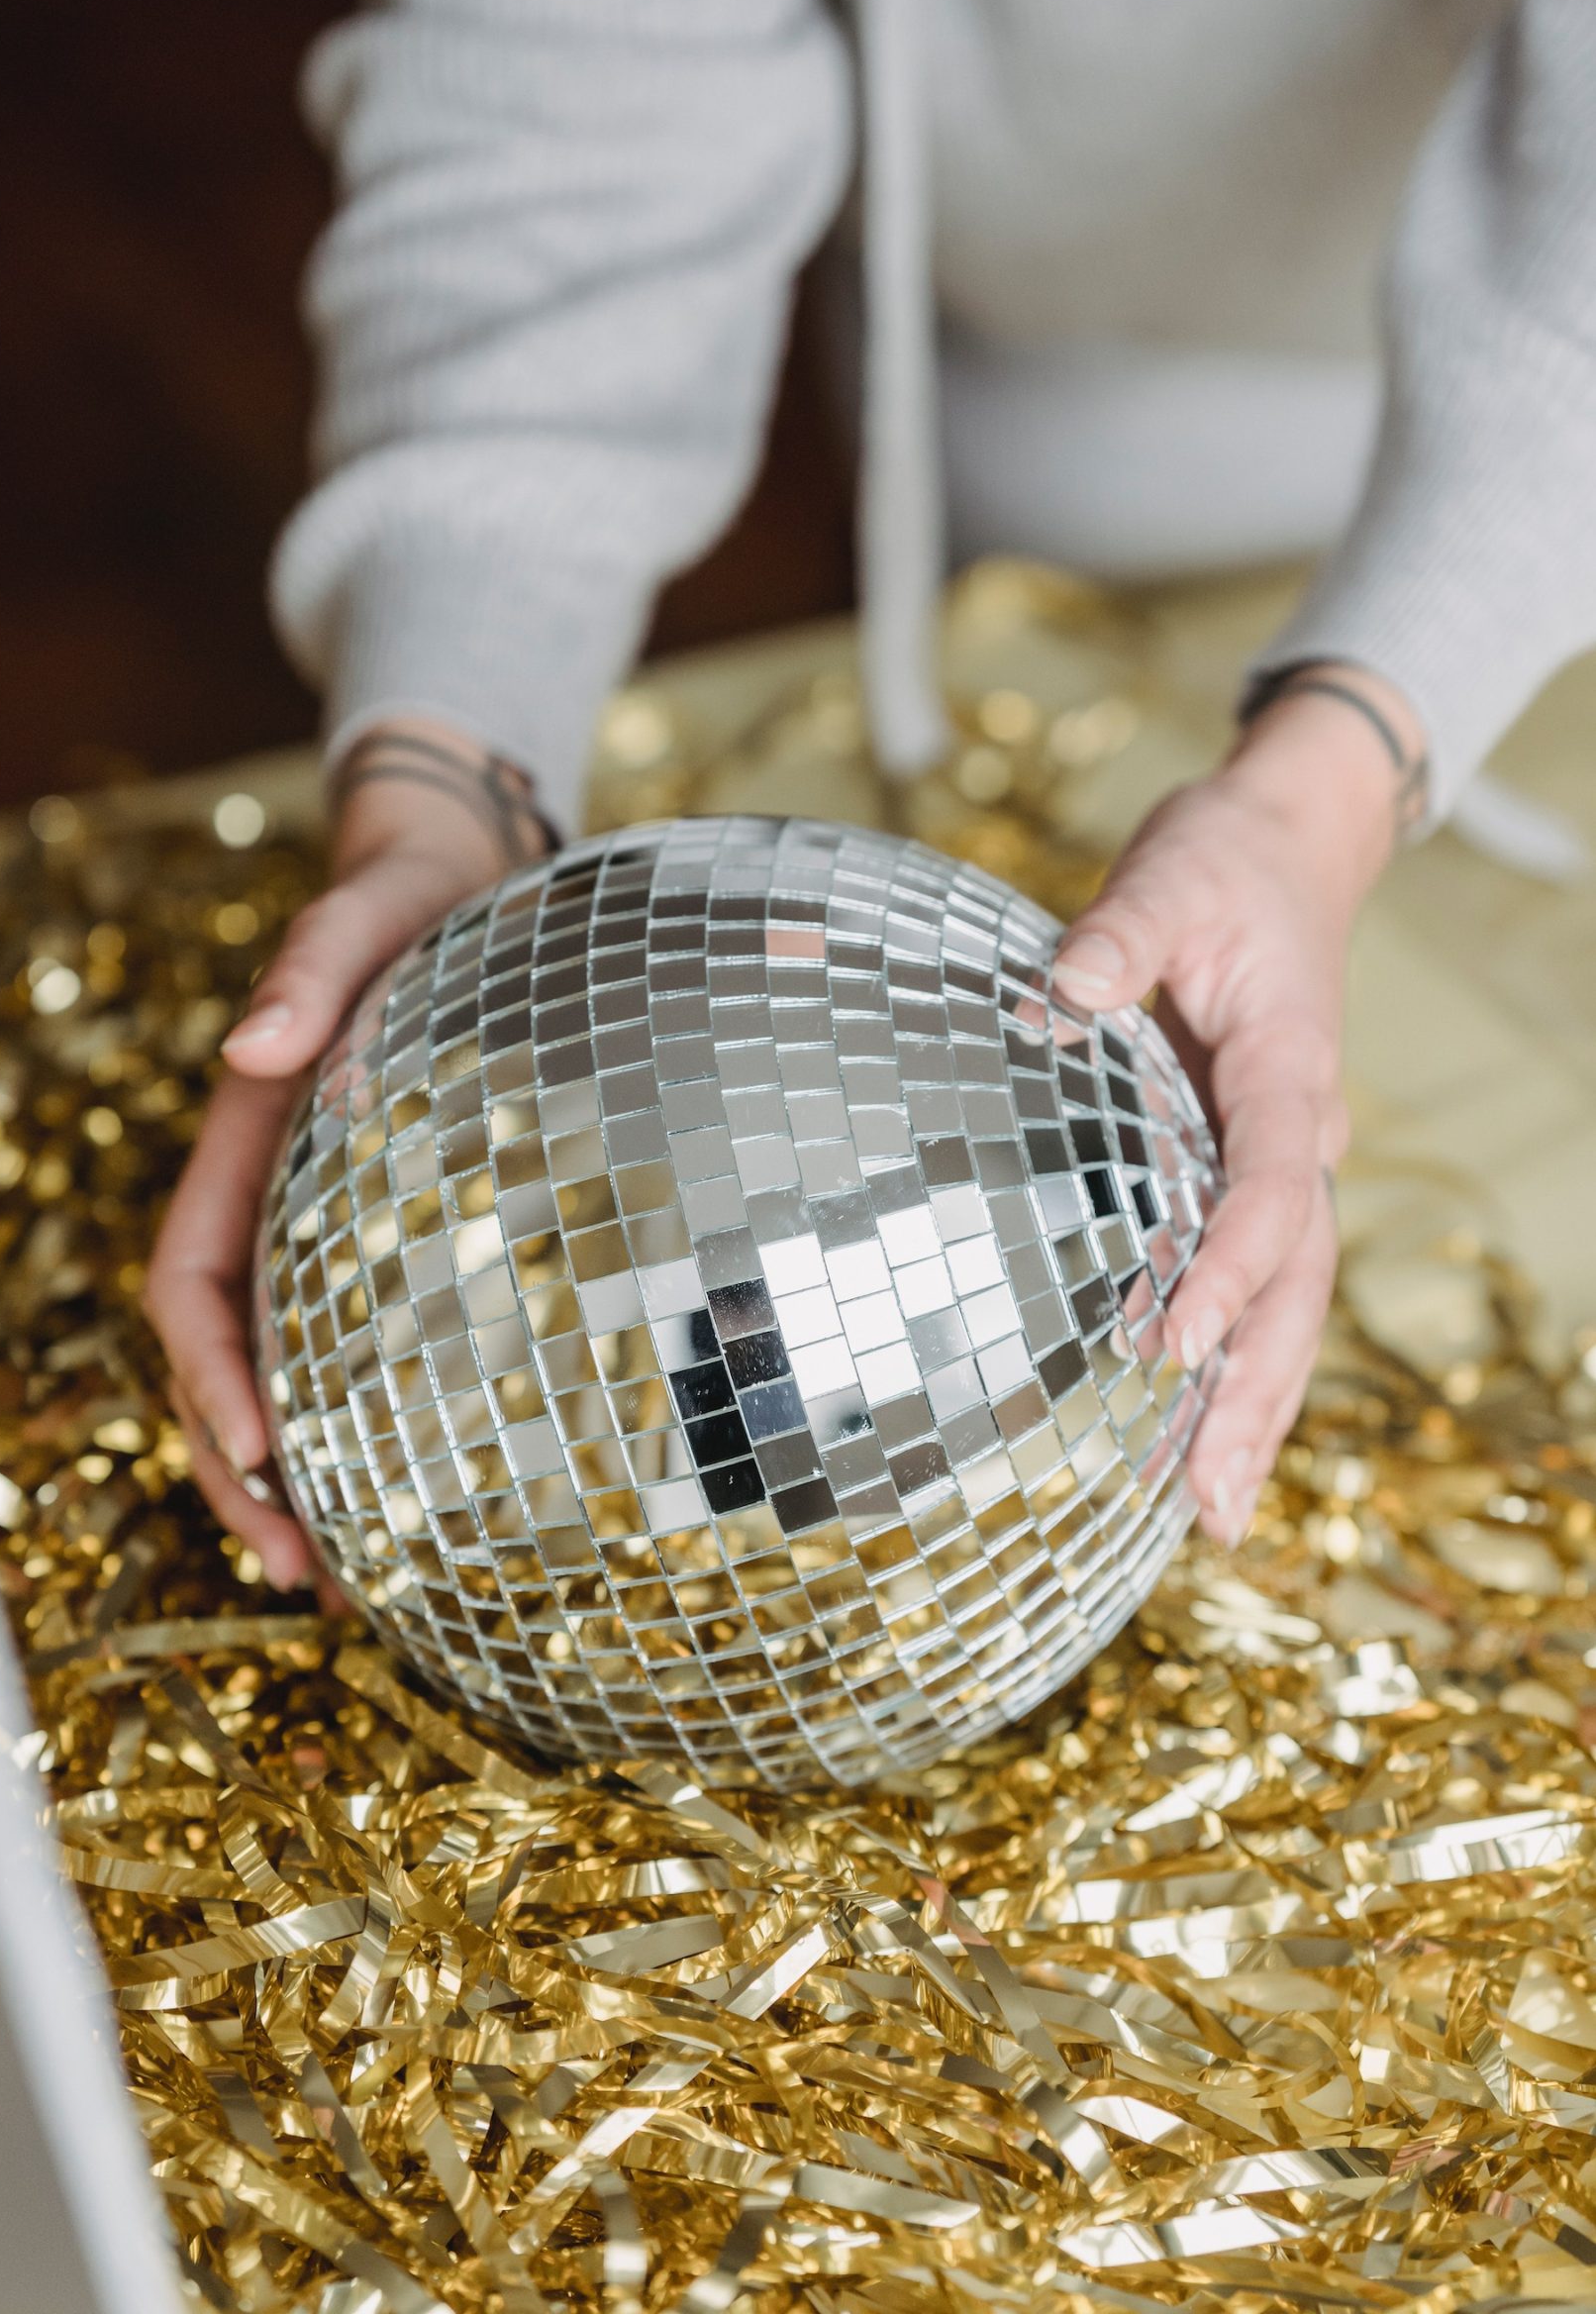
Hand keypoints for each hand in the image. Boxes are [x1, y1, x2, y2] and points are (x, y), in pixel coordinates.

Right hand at [146, 723, 549, 1590]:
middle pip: (217, 1367)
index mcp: (245, 1154)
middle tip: (298, 1572)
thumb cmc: (406, 905)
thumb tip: (256, 1050)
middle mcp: (267, 1209)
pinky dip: (358, 1439)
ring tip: (338, 1584)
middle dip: (241, 1474)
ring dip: (288, 1486)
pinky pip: (346, 1359)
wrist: (451, 884)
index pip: (191, 1286)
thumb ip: (310, 975)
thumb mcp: (362, 923)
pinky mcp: (379, 1248)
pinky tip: (404, 1506)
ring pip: (275, 1383)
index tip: (258, 1447)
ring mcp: (317, 1237)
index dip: (211, 1375)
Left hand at [1049, 667, 1419, 1548]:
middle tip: (1208, 1498)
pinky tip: (1203, 1444)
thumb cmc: (1223, 865)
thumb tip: (1062, 993)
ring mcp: (1287, 1160)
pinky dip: (1243, 1368)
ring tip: (1214, 1516)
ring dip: (1258, 1408)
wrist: (1285, 849)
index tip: (1173, 1338)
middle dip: (1257, 1393)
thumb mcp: (1169, 877)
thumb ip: (1119, 935)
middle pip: (1298, 1282)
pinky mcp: (1256, 1171)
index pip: (1271, 1186)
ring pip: (1291, 1303)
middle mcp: (1303, 1132)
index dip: (1230, 1268)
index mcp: (1288, 1069)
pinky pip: (1263, 1284)